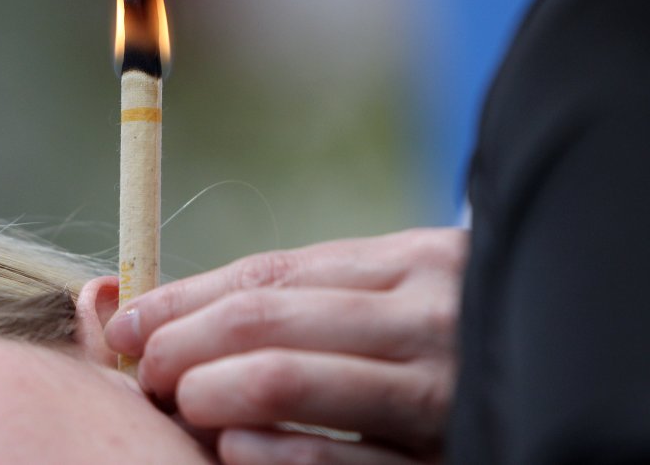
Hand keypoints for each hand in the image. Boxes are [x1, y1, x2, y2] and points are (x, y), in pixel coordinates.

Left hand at [104, 228, 466, 463]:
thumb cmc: (450, 341)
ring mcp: (442, 390)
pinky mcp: (451, 458)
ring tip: (177, 402)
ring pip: (289, 376)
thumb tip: (165, 300)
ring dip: (210, 389)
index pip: (268, 274)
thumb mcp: (395, 299)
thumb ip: (305, 297)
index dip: (183, 297)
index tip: (128, 321)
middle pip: (266, 318)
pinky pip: (343, 457)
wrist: (579, 378)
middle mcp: (429, 316)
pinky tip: (234, 447)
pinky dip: (274, 450)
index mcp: (412, 263)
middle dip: (182, 342)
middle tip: (143, 371)